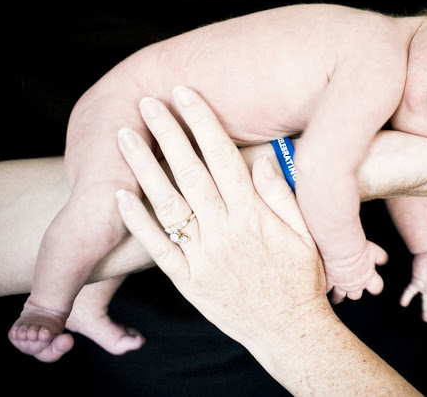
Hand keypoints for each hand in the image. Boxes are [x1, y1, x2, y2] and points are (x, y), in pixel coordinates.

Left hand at [115, 86, 329, 351]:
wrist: (288, 330)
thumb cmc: (300, 279)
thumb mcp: (306, 236)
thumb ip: (282, 196)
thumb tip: (262, 160)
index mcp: (254, 217)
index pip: (224, 159)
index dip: (203, 123)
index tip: (187, 95)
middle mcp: (224, 232)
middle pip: (190, 174)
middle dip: (168, 134)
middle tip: (149, 102)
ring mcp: (202, 257)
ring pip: (168, 205)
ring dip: (143, 168)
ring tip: (125, 137)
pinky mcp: (188, 280)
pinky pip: (158, 248)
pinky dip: (138, 221)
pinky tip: (120, 195)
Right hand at [324, 240, 387, 303]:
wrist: (342, 249)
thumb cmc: (357, 247)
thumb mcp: (373, 250)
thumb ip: (379, 256)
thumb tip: (383, 258)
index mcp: (368, 276)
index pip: (376, 287)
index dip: (374, 286)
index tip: (372, 284)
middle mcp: (355, 283)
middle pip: (356, 295)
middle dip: (354, 292)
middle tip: (351, 288)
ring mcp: (341, 283)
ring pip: (339, 296)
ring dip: (337, 296)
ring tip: (334, 297)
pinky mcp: (329, 281)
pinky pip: (325, 289)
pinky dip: (323, 288)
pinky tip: (321, 287)